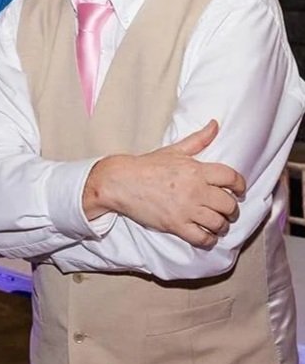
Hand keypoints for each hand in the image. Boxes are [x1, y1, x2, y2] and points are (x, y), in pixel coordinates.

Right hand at [83, 120, 245, 247]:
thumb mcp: (175, 150)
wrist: (122, 181)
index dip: (240, 185)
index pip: (231, 177)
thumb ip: (199, 140)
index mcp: (196, 169)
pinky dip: (208, 239)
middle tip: (227, 210)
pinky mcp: (176, 225)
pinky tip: (205, 234)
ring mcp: (186, 209)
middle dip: (231, 209)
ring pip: (218, 223)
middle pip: (229, 204)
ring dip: (221, 225)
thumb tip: (215, 124)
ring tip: (217, 223)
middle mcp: (195, 190)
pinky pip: (203, 239)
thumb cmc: (148, 165)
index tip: (239, 190)